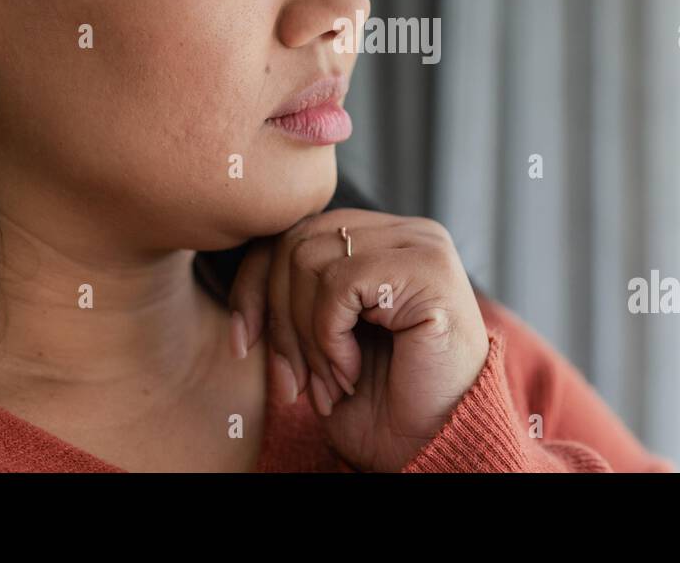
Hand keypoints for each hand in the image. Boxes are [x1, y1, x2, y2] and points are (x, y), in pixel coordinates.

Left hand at [227, 208, 489, 470]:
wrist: (437, 446)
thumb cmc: (384, 402)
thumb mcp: (321, 345)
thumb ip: (293, 303)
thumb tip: (244, 300)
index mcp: (381, 241)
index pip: (294, 232)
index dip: (254, 284)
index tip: (242, 342)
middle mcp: (404, 233)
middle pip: (296, 243)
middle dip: (279, 320)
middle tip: (295, 381)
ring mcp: (420, 245)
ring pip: (309, 260)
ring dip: (306, 336)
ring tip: (329, 382)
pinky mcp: (428, 268)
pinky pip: (339, 284)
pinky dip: (329, 337)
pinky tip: (351, 372)